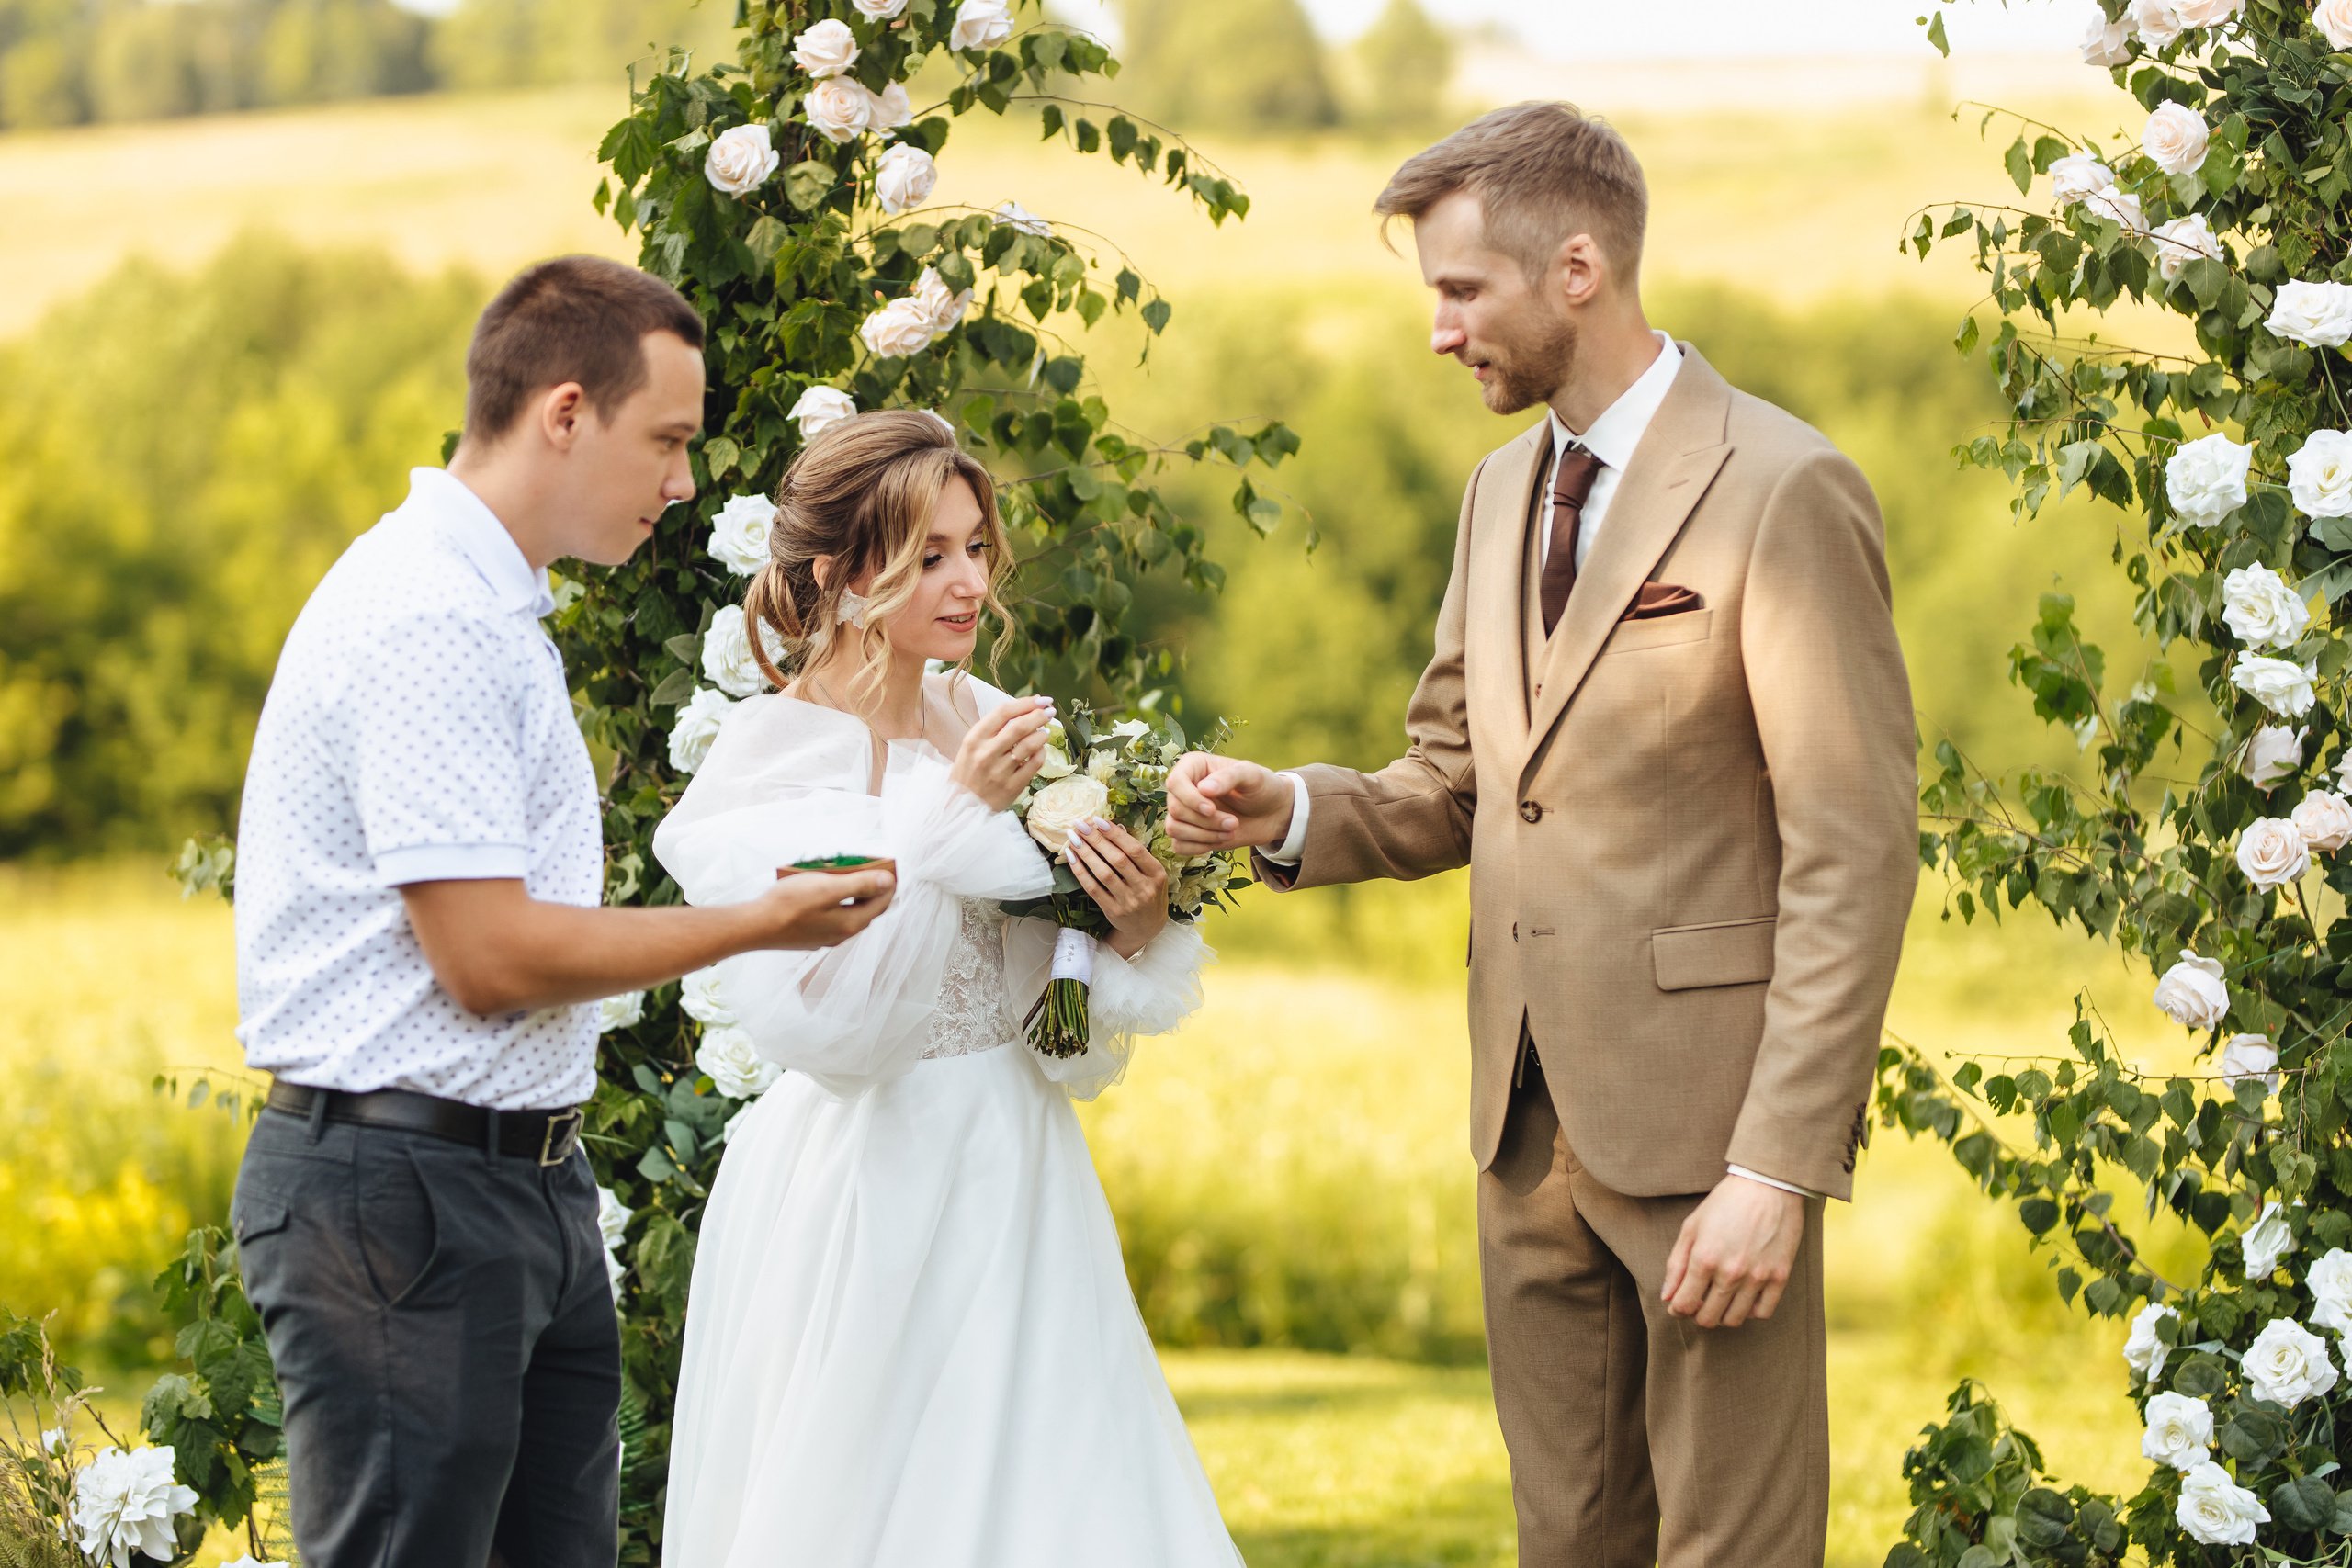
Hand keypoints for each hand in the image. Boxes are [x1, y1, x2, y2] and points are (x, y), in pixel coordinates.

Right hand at [748, 869, 894, 949]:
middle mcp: (841, 935)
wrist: (756, 927)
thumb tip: (888, 882)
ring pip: (847, 914)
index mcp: (851, 923)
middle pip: (866, 910)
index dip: (888, 884)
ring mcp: (824, 938)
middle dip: (872, 890)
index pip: (881, 903)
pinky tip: (823, 894)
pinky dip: (835, 904)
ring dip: (852, 897)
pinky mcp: (809, 937)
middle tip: (872, 871)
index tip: (890, 868)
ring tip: (848, 878)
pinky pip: (830, 918)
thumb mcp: (828, 888)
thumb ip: (861, 885)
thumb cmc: (790, 905)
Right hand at [951, 695, 1056, 810]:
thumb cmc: (969, 771)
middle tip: (1049, 712)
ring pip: (1030, 744)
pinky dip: (1042, 753)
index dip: (1026, 703)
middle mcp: (986, 753)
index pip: (1003, 712)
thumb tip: (1026, 710)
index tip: (1041, 699)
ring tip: (1045, 731)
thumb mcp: (972, 746)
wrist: (961, 805)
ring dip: (1043, 734)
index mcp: (974, 739)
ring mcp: (999, 771)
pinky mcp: (1011, 786)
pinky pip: (1034, 764)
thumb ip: (994, 730)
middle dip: (1039, 715)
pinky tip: (1041, 750)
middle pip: (1019, 726)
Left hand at [1064, 818, 1168, 957]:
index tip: (1099, 821)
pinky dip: (1081, 872)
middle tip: (1081, 825)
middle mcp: (1144, 888)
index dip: (1116, 834)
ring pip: (1103, 873)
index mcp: (1157, 874)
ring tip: (1074, 838)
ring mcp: (1128, 901)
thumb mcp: (1152, 874)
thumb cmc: (1149, 893)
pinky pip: (1093, 889)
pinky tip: (1072, 858)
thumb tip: (1115, 828)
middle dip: (1097, 840)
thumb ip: (1137, 854)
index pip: (1135, 850)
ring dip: (1086, 853)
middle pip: (1117, 860)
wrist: (1147, 928)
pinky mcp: (1113, 911)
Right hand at [1164, 753, 1292, 854]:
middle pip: (1175, 809)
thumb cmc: (1262, 787)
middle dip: (1205, 821)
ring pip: (1173, 828)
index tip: (1212, 810)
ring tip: (1230, 832)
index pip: (1175, 782)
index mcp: (1194, 766)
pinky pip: (1178, 845)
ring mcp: (1185, 811)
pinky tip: (1220, 840)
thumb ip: (1229, 777)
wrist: (1272, 813)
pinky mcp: (1189, 833)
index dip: (1190, 799)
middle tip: (1234, 823)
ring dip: (1203, 835)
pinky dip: (1199, 847)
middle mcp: (1184, 788)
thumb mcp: (1252, 775)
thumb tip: (1203, 789)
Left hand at [1660, 1175, 1805, 1327]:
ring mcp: (1757, 1277)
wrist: (1767, 1185)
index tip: (1677, 1305)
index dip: (1676, 1309)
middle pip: (1707, 1318)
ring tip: (1719, 1301)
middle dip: (1696, 1314)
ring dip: (1722, 1316)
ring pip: (1734, 1320)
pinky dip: (1749, 1312)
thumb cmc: (1725, 1202)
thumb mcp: (1692, 1226)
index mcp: (1704, 1259)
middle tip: (1698, 1302)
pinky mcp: (1780, 1277)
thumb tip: (1667, 1296)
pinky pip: (1762, 1312)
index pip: (1683, 1305)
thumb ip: (1676, 1264)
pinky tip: (1743, 1298)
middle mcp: (1730, 1272)